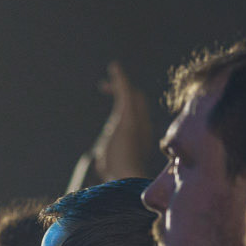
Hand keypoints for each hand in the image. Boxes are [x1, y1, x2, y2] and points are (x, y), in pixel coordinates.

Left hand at [89, 62, 155, 182]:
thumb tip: (102, 171)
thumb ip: (110, 163)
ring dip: (119, 83)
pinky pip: (125, 92)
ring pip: (133, 95)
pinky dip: (120, 79)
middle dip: (123, 91)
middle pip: (139, 100)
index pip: (139, 114)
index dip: (128, 105)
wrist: (126, 177)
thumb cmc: (117, 177)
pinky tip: (114, 68)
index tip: (115, 107)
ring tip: (106, 80)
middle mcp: (143, 126)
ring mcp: (137, 120)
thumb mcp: (113, 168)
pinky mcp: (127, 116)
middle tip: (105, 86)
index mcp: (141, 138)